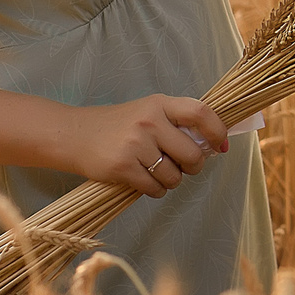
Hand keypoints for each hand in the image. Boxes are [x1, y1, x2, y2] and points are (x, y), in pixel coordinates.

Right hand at [51, 95, 229, 197]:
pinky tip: (145, 181)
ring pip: (174, 176)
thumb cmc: (116, 125)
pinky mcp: (123, 167)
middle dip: (193, 167)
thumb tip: (211, 145)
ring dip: (171, 181)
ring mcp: (135, 144)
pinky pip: (155, 188)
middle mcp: (149, 121)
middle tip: (184, 166)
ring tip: (157, 172)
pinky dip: (156, 190)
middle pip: (192, 154)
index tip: (220, 145)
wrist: (74, 134)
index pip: (201, 112)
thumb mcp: (147, 112)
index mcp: (159, 104)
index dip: (217, 131)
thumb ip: (176, 123)